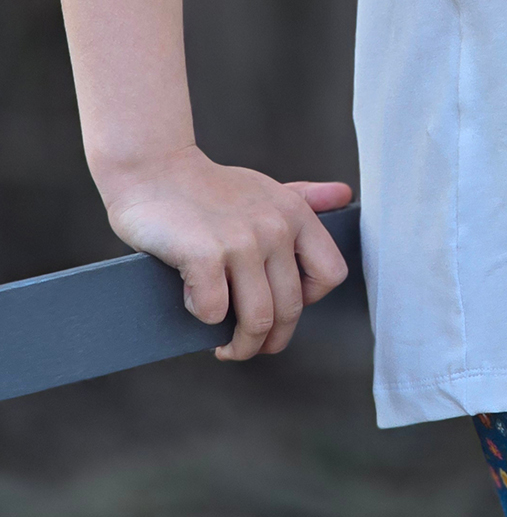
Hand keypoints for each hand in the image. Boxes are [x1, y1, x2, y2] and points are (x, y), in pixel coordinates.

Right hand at [101, 148, 352, 360]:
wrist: (152, 169)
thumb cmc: (207, 187)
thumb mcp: (264, 188)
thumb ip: (305, 197)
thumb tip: (344, 195)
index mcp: (294, 214)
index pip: (330, 274)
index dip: (309, 301)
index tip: (281, 306)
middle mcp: (274, 227)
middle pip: (290, 309)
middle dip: (269, 340)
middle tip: (247, 347)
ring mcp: (241, 241)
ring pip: (257, 319)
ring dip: (240, 346)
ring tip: (223, 347)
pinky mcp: (204, 254)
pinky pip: (213, 311)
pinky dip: (202, 318)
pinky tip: (192, 303)